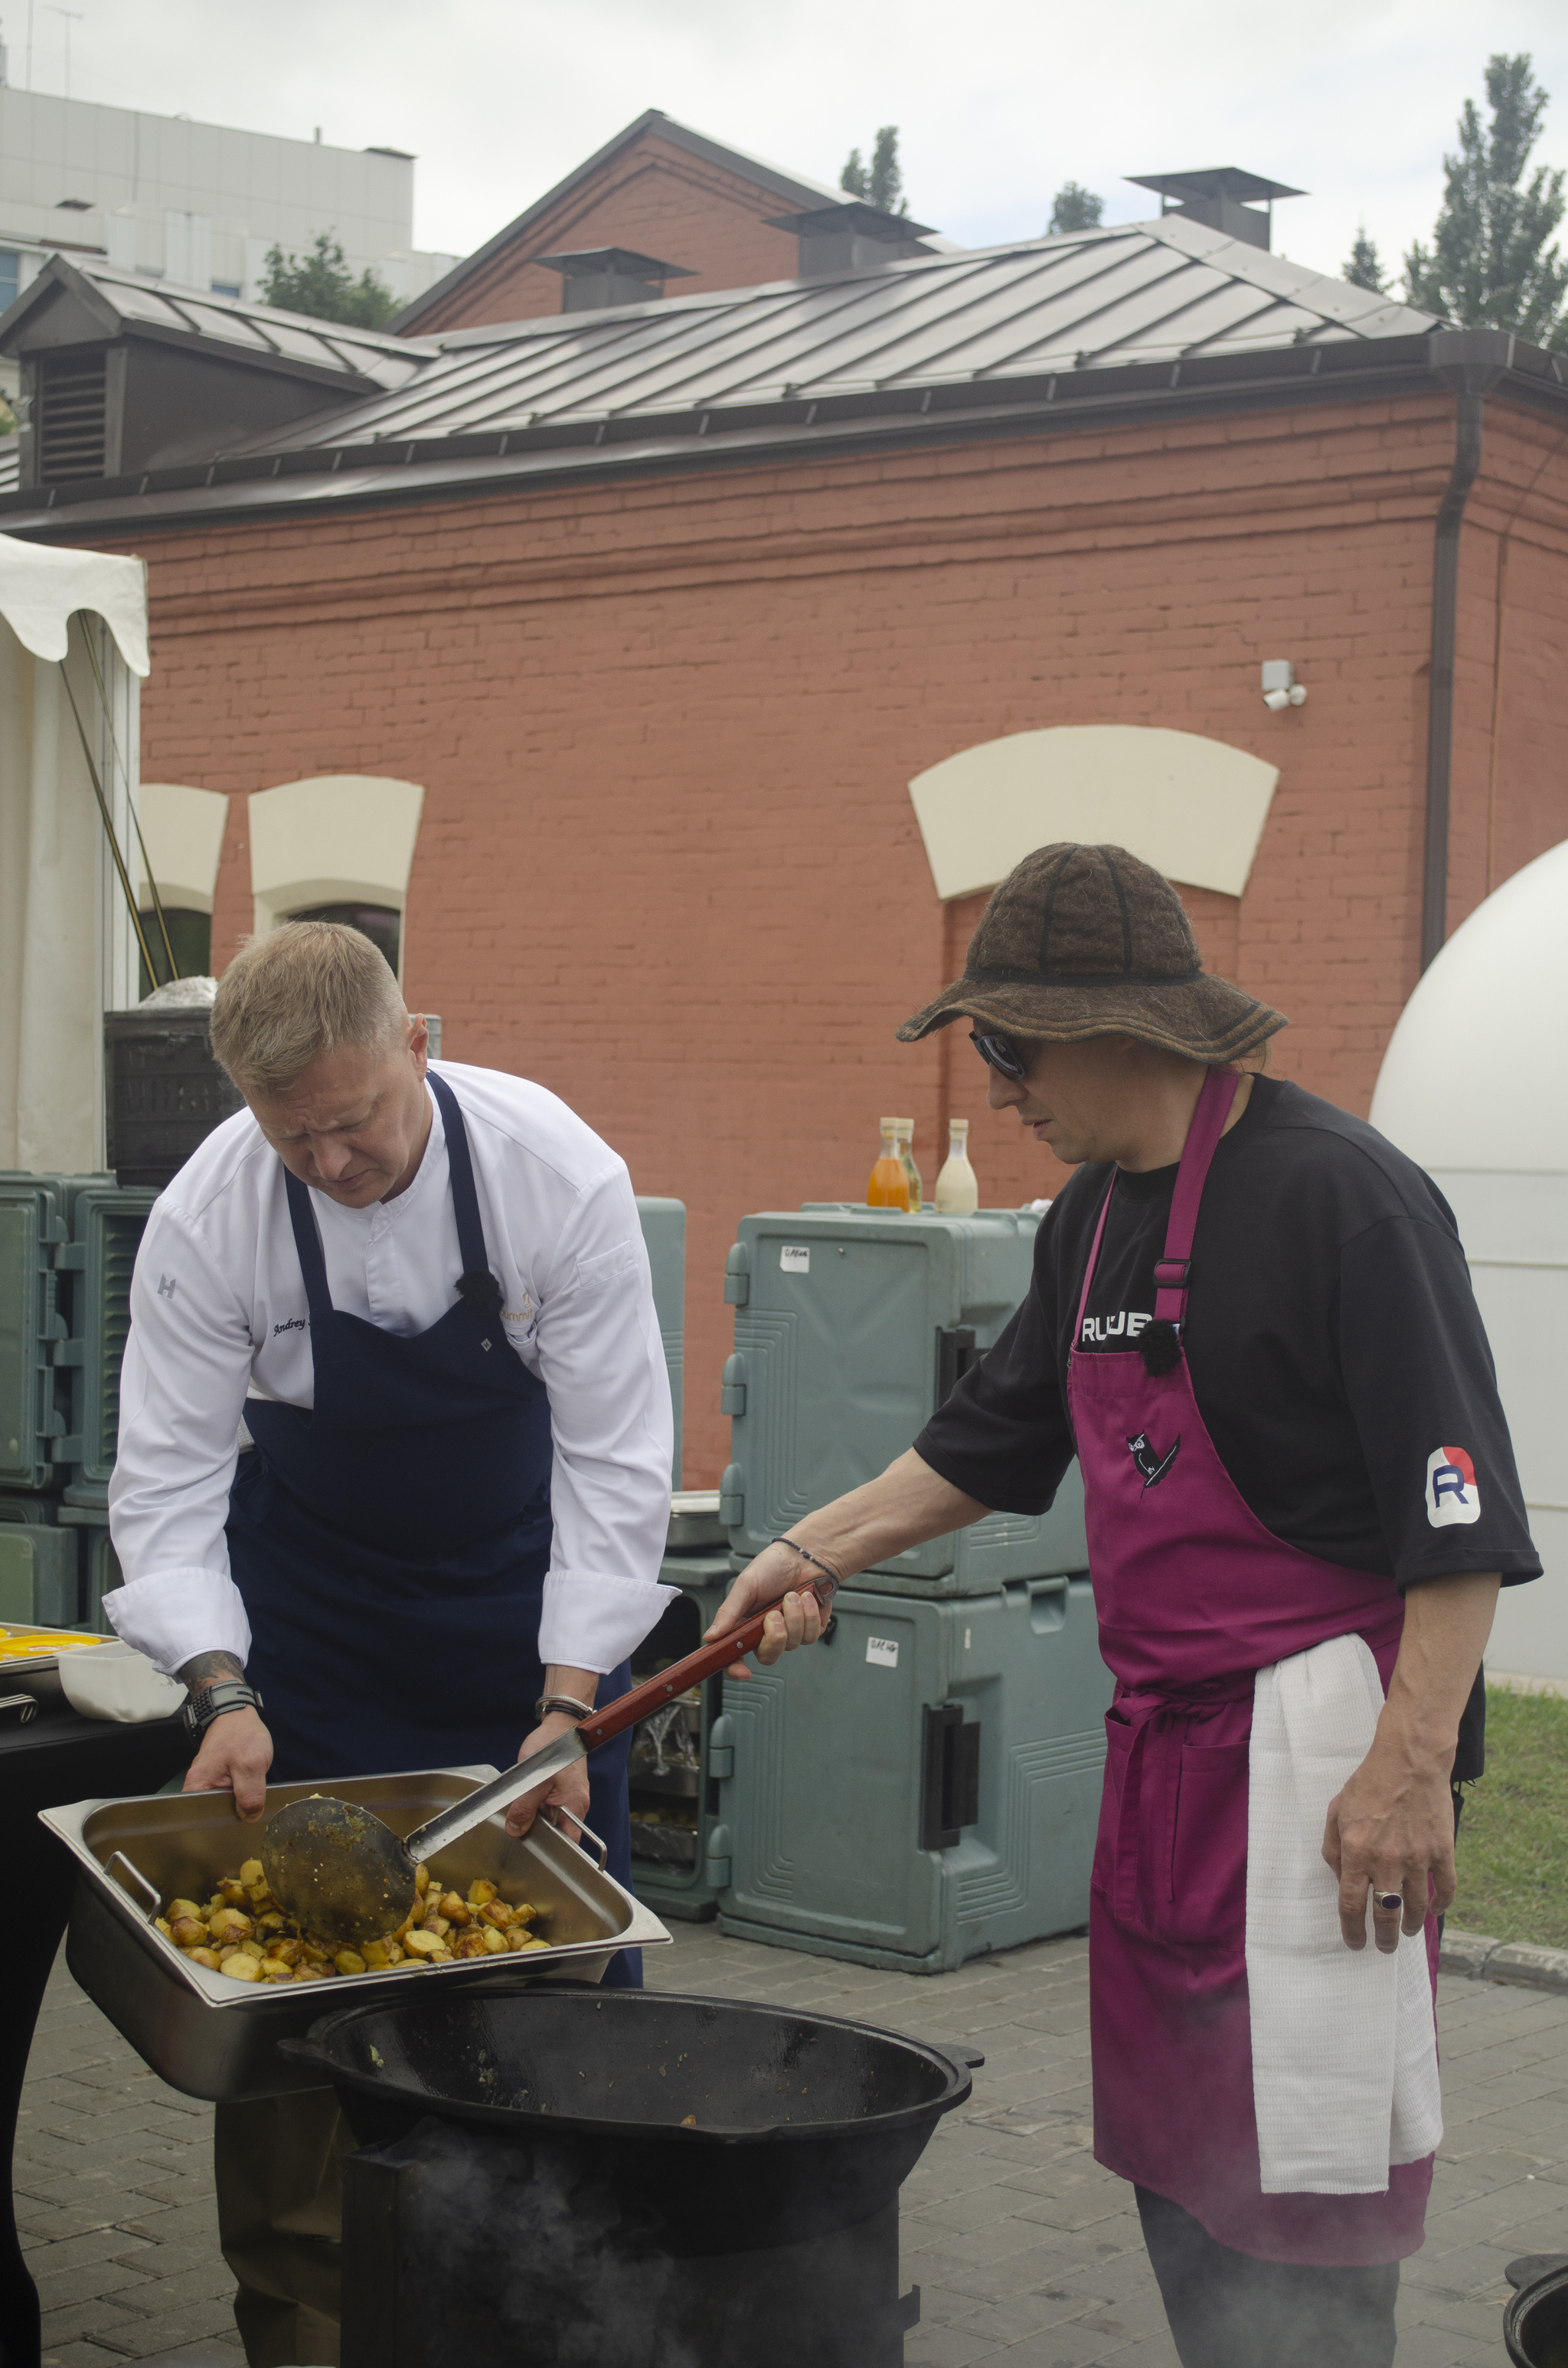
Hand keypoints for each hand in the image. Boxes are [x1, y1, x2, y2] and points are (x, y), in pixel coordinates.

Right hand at [184, 1707, 273, 1821]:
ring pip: (225, 1806)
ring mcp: (209, 1784)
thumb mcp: (251, 1764)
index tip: (241, 1824)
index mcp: (198, 1786)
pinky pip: (230, 1797)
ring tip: (252, 1799)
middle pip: (215, 1815)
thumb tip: (249, 1817)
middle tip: (252, 1809)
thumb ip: (250, 1794)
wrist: (238, 1715)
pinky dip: (242, 1797)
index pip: (204, 1819)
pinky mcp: (219, 1781)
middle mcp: (198, 1787)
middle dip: (235, 1815)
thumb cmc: (241, 1734)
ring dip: (240, 1806)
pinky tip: (250, 1793)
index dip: (225, 1824)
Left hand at [504, 1713, 591, 1841]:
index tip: (536, 1851)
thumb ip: (524, 1808)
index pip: (570, 1842)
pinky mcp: (563, 1790)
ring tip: (522, 1809)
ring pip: (551, 1819)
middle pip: (558, 1832)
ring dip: (536, 1817)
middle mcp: (576, 1804)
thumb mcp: (533, 1779)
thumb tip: (515, 1830)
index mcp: (575, 1805)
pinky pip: (549, 1807)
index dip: (555, 1851)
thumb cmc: (552, 1746)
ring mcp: (571, 1797)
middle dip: (539, 1832)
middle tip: (519, 1828)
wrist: (559, 1725)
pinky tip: (527, 1798)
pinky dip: (538, 1806)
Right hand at [705, 1544, 828, 1677]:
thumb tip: (710, 1637)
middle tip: (774, 1614)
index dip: (736, 1669)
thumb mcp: (745, 1586)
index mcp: (745, 1624)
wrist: (805, 1555)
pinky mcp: (811, 1629)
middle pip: (768, 1656)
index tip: (743, 1671)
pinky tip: (807, 1598)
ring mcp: (790, 1632)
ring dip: (794, 1617)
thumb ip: (728, 1613)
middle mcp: (766, 1632)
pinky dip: (810, 1615)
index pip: (736, 1656)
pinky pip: (810, 1636)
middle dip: (774, 1636)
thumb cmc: (773, 1566)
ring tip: (792, 1596)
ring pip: (792, 1644)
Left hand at [1321, 1741, 1453, 1952]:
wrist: (1408, 1761)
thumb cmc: (1368, 1784)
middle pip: (1385, 1914)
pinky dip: (1441, 1905)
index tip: (1355, 1943)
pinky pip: (1445, 1889)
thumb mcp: (1335, 1811)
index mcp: (1356, 1852)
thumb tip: (1339, 1881)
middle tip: (1384, 1947)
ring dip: (1411, 1926)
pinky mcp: (1443, 1851)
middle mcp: (1386, 1860)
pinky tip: (1434, 1911)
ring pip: (1416, 1907)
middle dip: (1384, 1938)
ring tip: (1408, 1931)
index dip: (1352, 1931)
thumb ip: (1332, 1849)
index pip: (1350, 1905)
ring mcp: (1417, 1858)